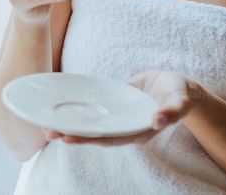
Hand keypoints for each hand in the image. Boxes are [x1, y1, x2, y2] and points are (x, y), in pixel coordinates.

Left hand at [43, 70, 198, 145]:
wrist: (178, 87)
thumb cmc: (180, 94)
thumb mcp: (179, 101)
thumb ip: (171, 111)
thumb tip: (158, 120)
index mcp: (137, 130)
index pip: (108, 137)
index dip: (88, 138)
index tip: (67, 138)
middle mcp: (124, 126)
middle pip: (94, 133)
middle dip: (71, 133)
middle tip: (47, 132)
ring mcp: (118, 117)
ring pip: (91, 123)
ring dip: (70, 124)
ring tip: (46, 126)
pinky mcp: (114, 104)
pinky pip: (95, 109)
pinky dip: (79, 110)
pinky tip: (61, 107)